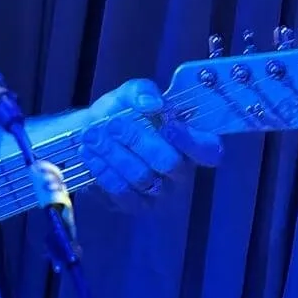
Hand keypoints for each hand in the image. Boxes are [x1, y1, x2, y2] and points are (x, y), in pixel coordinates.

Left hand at [77, 79, 222, 204]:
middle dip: (138, 141)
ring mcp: (159, 193)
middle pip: (170, 163)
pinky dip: (103, 171)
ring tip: (91, 136)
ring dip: (114, 154)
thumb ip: (141, 92)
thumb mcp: (129, 95)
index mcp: (192, 144)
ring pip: (142, 177)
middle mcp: (181, 173)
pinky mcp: (135, 206)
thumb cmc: (121, 114)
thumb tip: (152, 102)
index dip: (191, 140)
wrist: (90, 135)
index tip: (167, 123)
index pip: (209, 151)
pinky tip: (88, 154)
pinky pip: (122, 192)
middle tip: (112, 125)